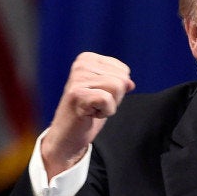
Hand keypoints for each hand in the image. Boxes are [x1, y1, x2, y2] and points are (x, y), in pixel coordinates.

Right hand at [41, 52, 134, 178]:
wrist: (67, 136)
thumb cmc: (87, 113)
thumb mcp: (106, 92)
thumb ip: (120, 82)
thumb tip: (130, 83)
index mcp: (88, 59)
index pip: (123, 71)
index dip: (117, 89)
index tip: (98, 96)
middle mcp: (81, 65)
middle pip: (122, 79)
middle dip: (114, 97)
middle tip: (95, 105)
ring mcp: (77, 79)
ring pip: (117, 88)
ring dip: (109, 105)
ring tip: (92, 108)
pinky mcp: (77, 94)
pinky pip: (107, 100)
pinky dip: (105, 112)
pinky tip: (90, 114)